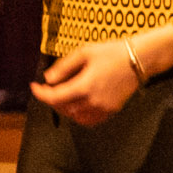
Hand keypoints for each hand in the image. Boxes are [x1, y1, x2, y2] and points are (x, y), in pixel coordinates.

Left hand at [33, 35, 152, 125]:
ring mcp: (103, 108)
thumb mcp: (84, 52)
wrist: (139, 59)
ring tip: (62, 96)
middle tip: (48, 89)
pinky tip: (76, 104)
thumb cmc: (112, 52)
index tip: (34, 86)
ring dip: (64, 108)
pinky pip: (90, 120)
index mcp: (85, 86)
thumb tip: (48, 79)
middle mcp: (93, 101)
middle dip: (52, 100)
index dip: (41, 93)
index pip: (55, 97)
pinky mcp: (111, 111)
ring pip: (76, 117)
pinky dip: (79, 115)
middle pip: (64, 109)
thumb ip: (64, 67)